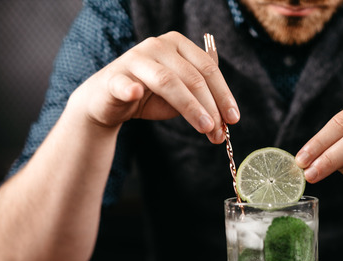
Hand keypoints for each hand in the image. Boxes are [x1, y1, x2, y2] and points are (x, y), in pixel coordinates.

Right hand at [70, 31, 239, 143]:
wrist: (109, 102)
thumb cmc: (150, 97)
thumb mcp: (182, 94)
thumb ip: (203, 99)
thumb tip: (227, 119)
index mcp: (178, 45)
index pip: (208, 68)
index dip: (223, 94)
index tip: (233, 118)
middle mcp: (158, 46)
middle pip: (192, 76)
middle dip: (210, 107)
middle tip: (219, 132)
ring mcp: (135, 59)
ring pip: (167, 81)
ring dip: (190, 106)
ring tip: (205, 127)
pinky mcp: (114, 77)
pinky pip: (123, 83)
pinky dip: (129, 88)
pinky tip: (136, 94)